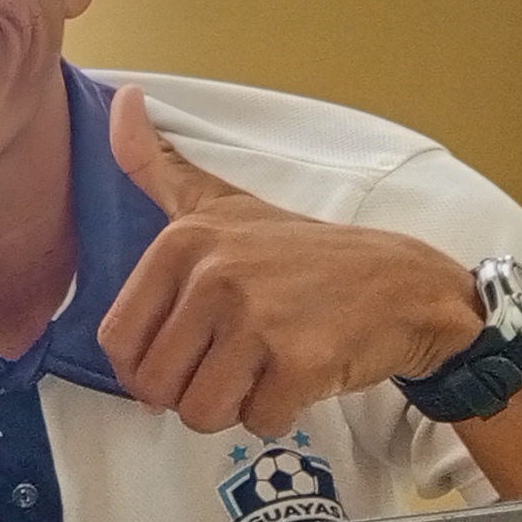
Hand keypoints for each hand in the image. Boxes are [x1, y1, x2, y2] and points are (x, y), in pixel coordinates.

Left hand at [94, 85, 487, 437]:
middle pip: (156, 388)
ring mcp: (258, 319)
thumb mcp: (223, 201)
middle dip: (192, 392)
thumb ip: (156, 164)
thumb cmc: (303, 252)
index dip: (147, 365)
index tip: (185, 352)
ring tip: (265, 367)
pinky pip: (258, 422)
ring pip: (201, 413)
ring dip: (234, 407)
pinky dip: (279, 414)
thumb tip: (119, 98)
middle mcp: (215, 276)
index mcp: (182, 243)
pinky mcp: (300, 362)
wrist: (403, 284)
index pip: (117, 342)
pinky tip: (301, 375)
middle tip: (234, 362)